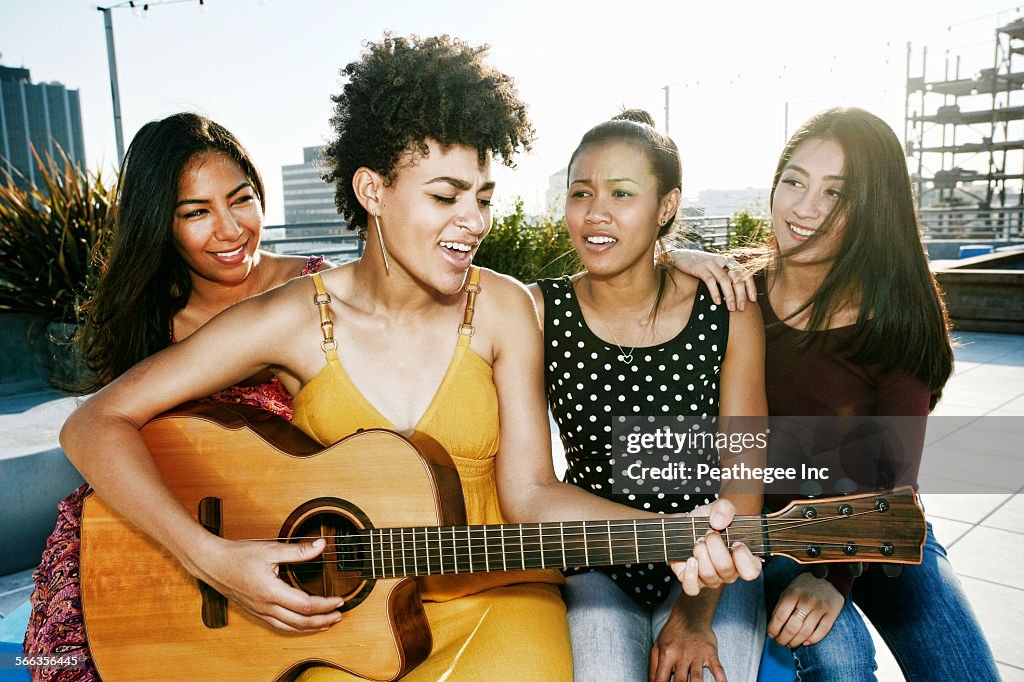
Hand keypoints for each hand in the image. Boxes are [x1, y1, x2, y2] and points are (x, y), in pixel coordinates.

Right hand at [189, 536, 344, 631]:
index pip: (305, 605)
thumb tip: (320, 546)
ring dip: (310, 627)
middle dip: (323, 620)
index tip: (339, 600)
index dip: (326, 605)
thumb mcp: (271, 549)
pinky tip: (302, 623)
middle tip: (339, 615)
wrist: (212, 563)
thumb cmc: (238, 555)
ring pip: (289, 627)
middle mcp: (265, 606)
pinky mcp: (255, 611)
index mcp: (271, 592)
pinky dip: (295, 627)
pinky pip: (279, 625)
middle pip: (300, 622)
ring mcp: (259, 611)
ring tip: (326, 623)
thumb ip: (298, 550)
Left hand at [650, 611, 725, 681]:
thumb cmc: (672, 633)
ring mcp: (697, 655)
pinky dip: (721, 680)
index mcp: (666, 654)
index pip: (661, 679)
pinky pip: (718, 669)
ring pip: (697, 679)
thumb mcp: (657, 646)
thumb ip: (653, 667)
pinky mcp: (711, 653)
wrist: (690, 615)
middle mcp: (682, 655)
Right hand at [667, 249, 755, 311]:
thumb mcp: (718, 268)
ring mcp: (711, 263)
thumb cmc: (703, 266)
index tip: (753, 300)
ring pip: (725, 280)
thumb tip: (739, 293)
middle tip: (741, 308)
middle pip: (737, 278)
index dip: (751, 286)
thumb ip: (727, 276)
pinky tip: (717, 302)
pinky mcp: (700, 268)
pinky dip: (715, 292)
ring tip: (731, 308)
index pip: (745, 273)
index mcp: (730, 260)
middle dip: (741, 294)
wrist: (683, 256)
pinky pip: (710, 281)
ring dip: (730, 296)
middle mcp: (723, 260)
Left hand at [672, 499, 760, 595]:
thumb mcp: (719, 509)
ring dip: (701, 553)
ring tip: (698, 542)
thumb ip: (725, 509)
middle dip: (715, 546)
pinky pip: (692, 588)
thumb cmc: (709, 521)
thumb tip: (719, 522)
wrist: (687, 525)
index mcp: (742, 558)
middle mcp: (729, 572)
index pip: (751, 571)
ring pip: (709, 575)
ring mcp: (711, 578)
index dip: (743, 558)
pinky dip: (690, 574)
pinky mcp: (693, 581)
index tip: (735, 542)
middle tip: (709, 534)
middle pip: (726, 569)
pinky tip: (690, 559)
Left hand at [767, 572, 844, 647]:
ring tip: (791, 644)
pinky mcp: (832, 613)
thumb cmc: (805, 586)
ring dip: (795, 642)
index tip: (772, 635)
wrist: (829, 577)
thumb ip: (782, 607)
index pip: (779, 617)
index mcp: (792, 594)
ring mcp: (820, 608)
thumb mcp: (789, 591)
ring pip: (805, 633)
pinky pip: (821, 632)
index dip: (773, 630)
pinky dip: (812, 640)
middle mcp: (806, 601)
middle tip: (781, 642)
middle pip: (791, 628)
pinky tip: (805, 642)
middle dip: (783, 639)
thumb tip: (774, 626)